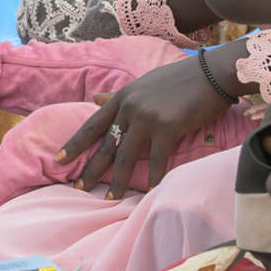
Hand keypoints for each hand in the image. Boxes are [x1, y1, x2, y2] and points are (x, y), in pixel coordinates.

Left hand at [58, 56, 229, 199]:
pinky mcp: (168, 126)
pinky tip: (151, 190)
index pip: (92, 124)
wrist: (210, 73)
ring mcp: (147, 117)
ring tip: (110, 197)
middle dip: (91, 168)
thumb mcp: (142, 85)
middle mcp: (129, 108)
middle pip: (106, 144)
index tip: (59, 159)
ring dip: (119, 180)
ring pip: (127, 156)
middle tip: (79, 187)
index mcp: (122, 98)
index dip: (75, 143)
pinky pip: (157, 158)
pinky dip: (155, 177)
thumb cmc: (179, 80)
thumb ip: (118, 96)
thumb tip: (94, 99)